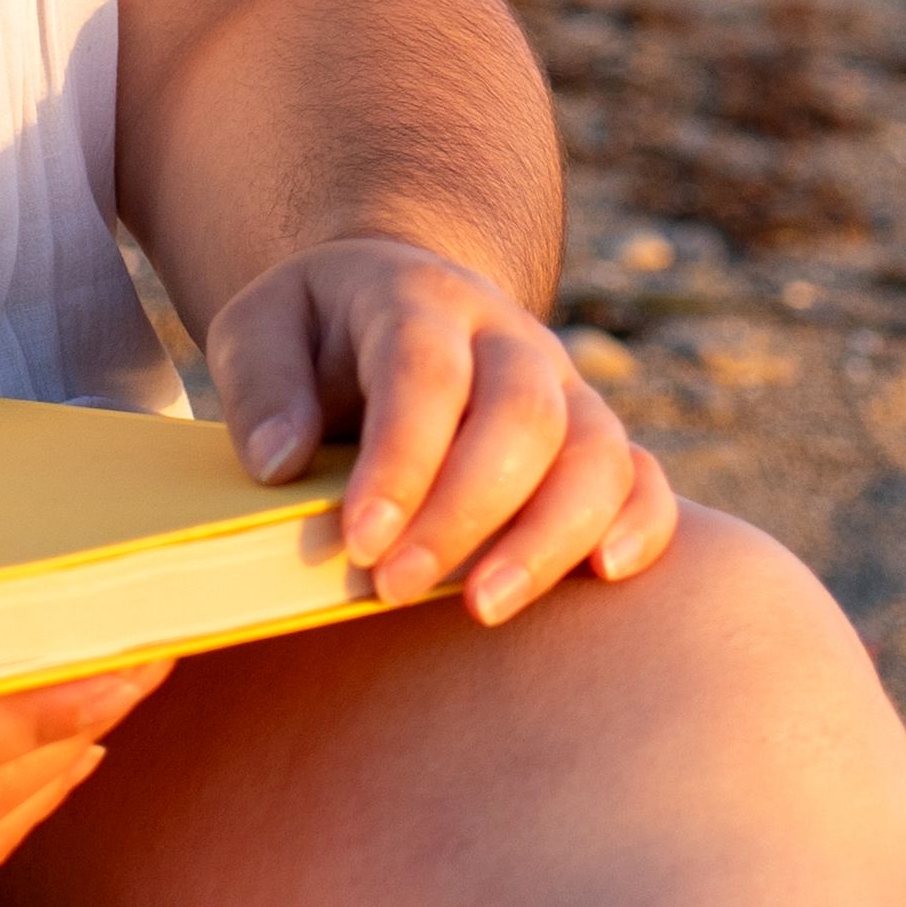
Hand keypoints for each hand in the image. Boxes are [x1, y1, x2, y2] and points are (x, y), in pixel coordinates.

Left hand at [203, 235, 680, 626]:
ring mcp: (564, 387)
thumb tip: (279, 461)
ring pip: (594, 451)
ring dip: (548, 536)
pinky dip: (641, 524)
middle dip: (464, 513)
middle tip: (392, 589)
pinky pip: (644, 476)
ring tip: (482, 607)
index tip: (358, 540)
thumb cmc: (320, 335)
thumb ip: (261, 383)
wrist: (402, 304)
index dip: (401, 460)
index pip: (426, 373)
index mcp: (422, 299)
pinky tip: (602, 575)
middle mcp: (509, 337)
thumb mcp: (261, 327)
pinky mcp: (595, 438)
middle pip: (522, 414)